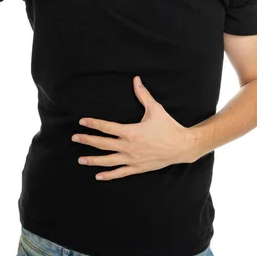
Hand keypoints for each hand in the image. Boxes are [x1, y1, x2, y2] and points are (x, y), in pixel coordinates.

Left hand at [71, 76, 195, 180]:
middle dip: (87, 140)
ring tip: (80, 159)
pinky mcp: (138, 168)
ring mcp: (132, 159)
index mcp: (131, 131)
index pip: (107, 127)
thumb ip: (143, 95)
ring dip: (93, 160)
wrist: (182, 146)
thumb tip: (136, 79)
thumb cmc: (168, 126)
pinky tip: (98, 176)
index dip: (93, 124)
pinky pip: (120, 172)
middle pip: (103, 144)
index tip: (82, 122)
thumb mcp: (155, 109)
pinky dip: (108, 175)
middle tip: (74, 138)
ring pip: (108, 160)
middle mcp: (129, 146)